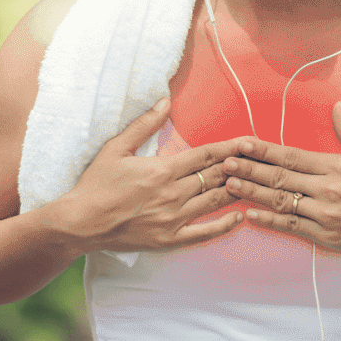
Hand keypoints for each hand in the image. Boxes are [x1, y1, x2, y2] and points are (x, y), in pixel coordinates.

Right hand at [57, 96, 251, 251]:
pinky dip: (224, 225)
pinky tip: (240, 218)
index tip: (248, 142)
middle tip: (260, 160)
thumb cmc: (95, 184)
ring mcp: (173, 219)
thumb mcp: (115, 148)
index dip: (230, 148)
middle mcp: (172, 194)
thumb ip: (143, 124)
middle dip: (239, 167)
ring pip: (214, 202)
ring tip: (255, 183)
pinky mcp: (170, 239)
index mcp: (162, 170)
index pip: (206, 155)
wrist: (80, 222)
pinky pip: (204, 233)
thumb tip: (164, 101)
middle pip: (216, 177)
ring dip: (236, 191)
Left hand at [221, 102, 340, 264]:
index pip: (293, 156)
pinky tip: (250, 215)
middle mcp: (327, 190)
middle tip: (224, 161)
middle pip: (279, 178)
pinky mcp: (326, 236)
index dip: (265, 149)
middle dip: (249, 168)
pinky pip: (291, 227)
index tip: (243, 142)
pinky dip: (269, 221)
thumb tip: (336, 107)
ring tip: (229, 183)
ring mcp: (324, 215)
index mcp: (337, 167)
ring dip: (252, 192)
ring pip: (280, 202)